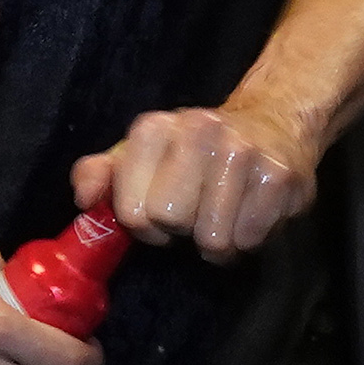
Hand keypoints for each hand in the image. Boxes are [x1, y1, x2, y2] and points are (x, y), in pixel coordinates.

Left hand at [75, 100, 321, 260]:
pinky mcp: (279, 176)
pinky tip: (248, 213)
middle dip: (182, 230)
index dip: (146, 225)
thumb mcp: (137, 155)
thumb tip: (84, 199)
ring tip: (222, 216)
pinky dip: (249, 239)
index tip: (159, 212)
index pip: (132, 212)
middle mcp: (197, 129)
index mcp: (153, 128)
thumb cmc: (192, 151)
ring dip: (218, 241)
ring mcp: (242, 151)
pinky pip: (251, 239)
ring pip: (213, 238)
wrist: (271, 123)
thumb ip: (98, 174)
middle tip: (195, 213)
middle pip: (172, 222)